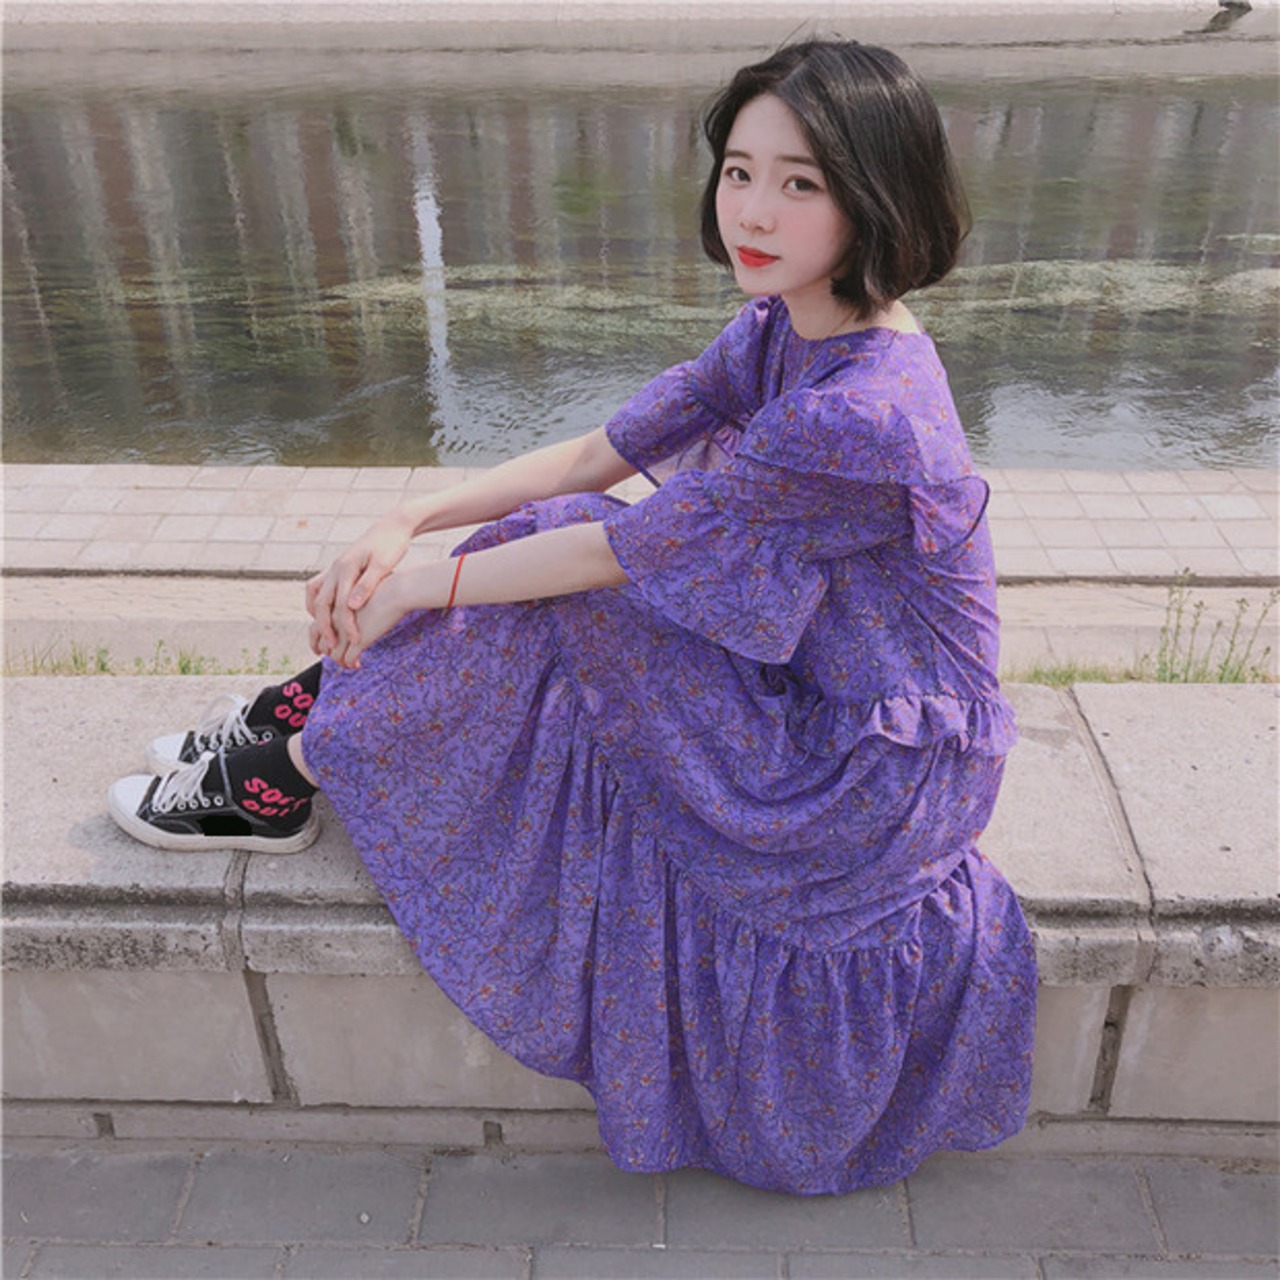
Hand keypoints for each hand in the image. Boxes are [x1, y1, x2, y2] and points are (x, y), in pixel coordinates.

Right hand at [306, 513, 413, 656]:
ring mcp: (335, 567)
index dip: (345, 624)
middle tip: (331, 648)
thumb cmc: (392, 545)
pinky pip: (320, 588)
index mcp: (346, 567)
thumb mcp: (383, 565)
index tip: (354, 641)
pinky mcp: (340, 568)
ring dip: (315, 615)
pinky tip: (327, 614)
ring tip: (321, 634)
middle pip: (321, 602)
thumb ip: (367, 585)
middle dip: (324, 627)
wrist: (393, 526)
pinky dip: (319, 603)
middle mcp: (336, 567)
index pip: (339, 603)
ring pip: (315, 594)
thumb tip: (350, 606)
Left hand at [312, 572, 408, 669]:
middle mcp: (334, 619)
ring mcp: (344, 630)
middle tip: (337, 659)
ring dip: (340, 662)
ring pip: (333, 654)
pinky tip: (358, 664)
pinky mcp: (358, 640)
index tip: (327, 647)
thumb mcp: (361, 591)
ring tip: (349, 665)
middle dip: (327, 654)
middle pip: (322, 643)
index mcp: (332, 605)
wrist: (397, 590)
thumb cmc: (385, 587)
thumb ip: (353, 604)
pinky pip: (348, 658)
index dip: (318, 639)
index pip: (316, 627)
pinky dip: (351, 664)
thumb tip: (354, 611)